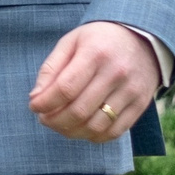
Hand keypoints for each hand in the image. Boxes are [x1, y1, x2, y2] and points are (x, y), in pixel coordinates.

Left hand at [30, 22, 159, 143]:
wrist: (141, 38)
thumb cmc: (98, 40)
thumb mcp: (71, 42)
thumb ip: (50, 68)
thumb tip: (35, 98)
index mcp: (95, 53)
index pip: (65, 89)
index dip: (45, 103)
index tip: (34, 106)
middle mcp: (116, 73)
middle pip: (79, 111)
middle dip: (54, 121)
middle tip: (44, 119)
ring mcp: (131, 91)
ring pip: (95, 126)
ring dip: (71, 132)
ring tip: (60, 125)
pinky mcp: (140, 104)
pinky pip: (114, 132)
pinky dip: (93, 137)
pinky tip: (82, 128)